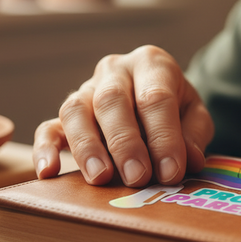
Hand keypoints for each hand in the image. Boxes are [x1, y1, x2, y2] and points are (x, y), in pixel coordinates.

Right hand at [33, 45, 213, 186]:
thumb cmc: (176, 108)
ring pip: (76, 110)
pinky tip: (48, 172)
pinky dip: (45, 149)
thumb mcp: (195, 115)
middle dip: (125, 142)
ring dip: (87, 146)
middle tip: (137, 177)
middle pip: (112, 100)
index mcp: (151, 63)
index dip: (164, 136)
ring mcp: (86, 90)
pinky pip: (49, 128)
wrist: (153, 98)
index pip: (155, 96)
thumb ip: (194, 134)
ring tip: (100, 178)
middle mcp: (115, 70)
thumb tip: (187, 161)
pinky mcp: (64, 115)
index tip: (171, 171)